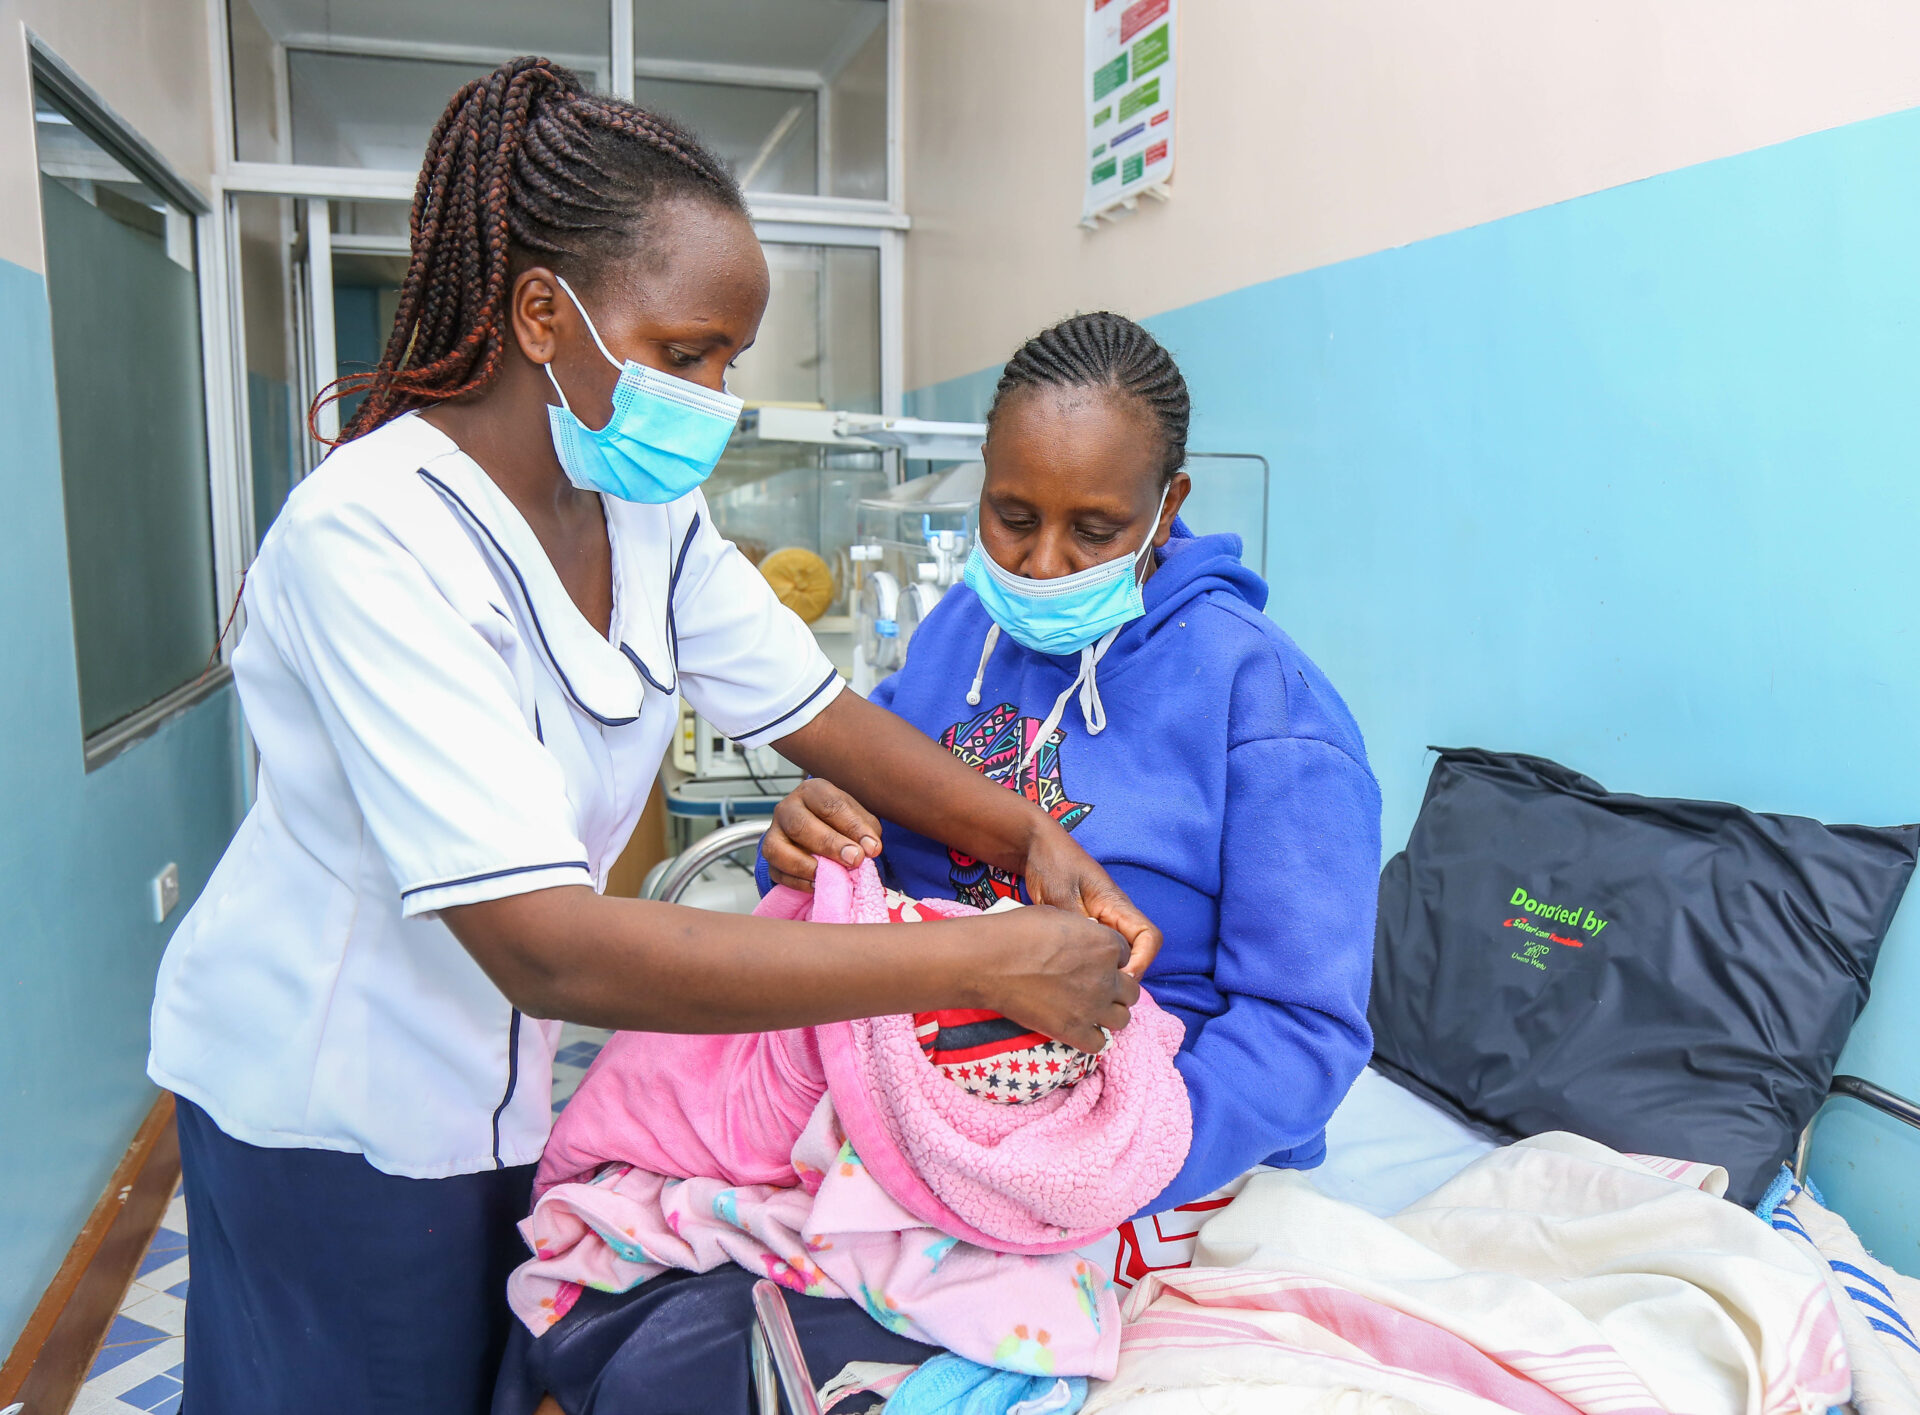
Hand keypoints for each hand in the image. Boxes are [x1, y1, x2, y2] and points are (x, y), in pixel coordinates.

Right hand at [763, 778, 882, 890]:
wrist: (820, 829)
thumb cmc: (840, 821)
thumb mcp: (858, 817)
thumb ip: (867, 830)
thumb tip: (870, 848)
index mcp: (812, 791)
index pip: (830, 805)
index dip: (852, 827)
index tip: (872, 848)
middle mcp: (788, 808)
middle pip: (800, 825)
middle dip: (829, 845)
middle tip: (854, 860)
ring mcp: (774, 833)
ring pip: (777, 850)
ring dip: (806, 866)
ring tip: (832, 875)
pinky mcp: (770, 856)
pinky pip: (777, 872)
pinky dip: (797, 882)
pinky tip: (817, 885)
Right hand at [977, 906, 1140, 1053]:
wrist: (990, 962)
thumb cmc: (1016, 932)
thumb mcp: (1057, 916)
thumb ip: (1082, 932)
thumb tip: (1081, 940)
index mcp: (1106, 944)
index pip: (1126, 956)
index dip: (1111, 960)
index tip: (1094, 963)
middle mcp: (1106, 977)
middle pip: (1131, 990)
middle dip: (1117, 989)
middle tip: (1096, 988)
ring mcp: (1092, 1006)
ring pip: (1123, 1018)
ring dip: (1110, 1014)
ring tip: (1091, 1011)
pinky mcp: (1074, 1030)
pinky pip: (1099, 1043)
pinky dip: (1091, 1038)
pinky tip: (1078, 1029)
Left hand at [1021, 823, 1163, 979]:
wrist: (1036, 848)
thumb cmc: (1053, 864)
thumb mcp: (1061, 894)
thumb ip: (1077, 922)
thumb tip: (1089, 953)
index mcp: (1117, 905)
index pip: (1149, 937)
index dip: (1143, 961)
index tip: (1120, 976)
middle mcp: (1115, 917)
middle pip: (1136, 953)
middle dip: (1123, 975)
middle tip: (1096, 990)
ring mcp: (1101, 924)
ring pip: (1117, 956)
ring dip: (1107, 972)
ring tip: (1083, 986)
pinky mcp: (1085, 929)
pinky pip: (1097, 952)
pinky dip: (1091, 965)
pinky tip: (1070, 974)